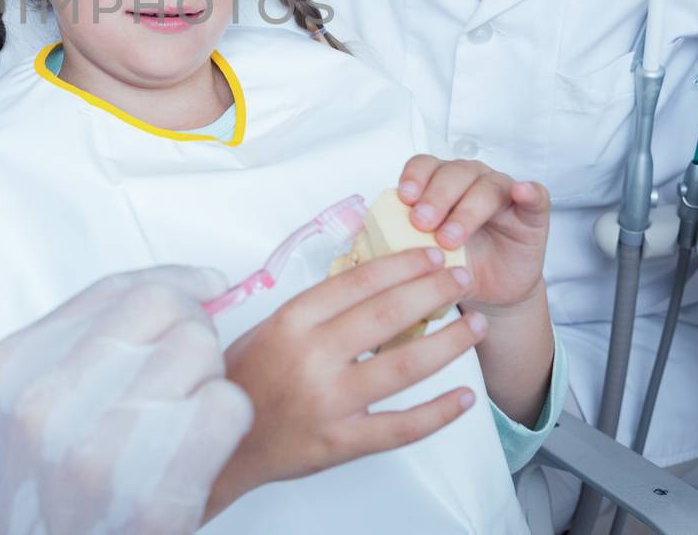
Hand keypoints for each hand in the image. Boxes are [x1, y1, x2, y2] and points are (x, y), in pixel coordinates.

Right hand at [0, 265, 253, 534]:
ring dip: (208, 377)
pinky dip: (228, 420)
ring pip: (200, 350)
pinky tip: (200, 446)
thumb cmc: (38, 494)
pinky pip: (226, 405)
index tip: (206, 287)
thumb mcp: (24, 403)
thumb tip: (183, 289)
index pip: (122, 290)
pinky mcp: (153, 496)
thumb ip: (80, 342)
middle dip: (192, 332)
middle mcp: (47, 402)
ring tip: (182, 416)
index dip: (177, 282)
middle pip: (168, 312)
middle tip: (187, 370)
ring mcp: (97, 451)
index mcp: (15, 367)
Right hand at [209, 247, 484, 514]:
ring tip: (476, 325)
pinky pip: (401, 427)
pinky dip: (438, 412)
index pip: (358, 282)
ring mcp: (329, 401)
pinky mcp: (342, 442)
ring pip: (404, 365)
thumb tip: (373, 284)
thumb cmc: (244, 380)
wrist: (221, 442)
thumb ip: (316, 311)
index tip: (430, 255)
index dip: (402, 265)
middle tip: (461, 278)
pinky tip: (464, 398)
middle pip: (387, 315)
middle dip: (434, 291)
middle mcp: (312, 357)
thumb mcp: (268, 330)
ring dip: (448, 343)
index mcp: (291, 321)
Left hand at [396, 155, 550, 311]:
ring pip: (486, 186)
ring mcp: (503, 193)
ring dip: (467, 210)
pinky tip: (522, 192)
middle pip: (453, 174)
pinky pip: (536, 196)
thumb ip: (402, 242)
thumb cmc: (454, 264)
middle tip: (422, 224)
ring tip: (450, 238)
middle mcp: (471, 180)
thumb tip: (367, 241)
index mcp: (440, 183)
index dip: (414, 178)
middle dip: (436, 197)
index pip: (424, 166)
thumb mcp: (424, 255)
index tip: (403, 199)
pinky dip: (530, 191)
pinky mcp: (532, 213)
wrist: (492, 289)